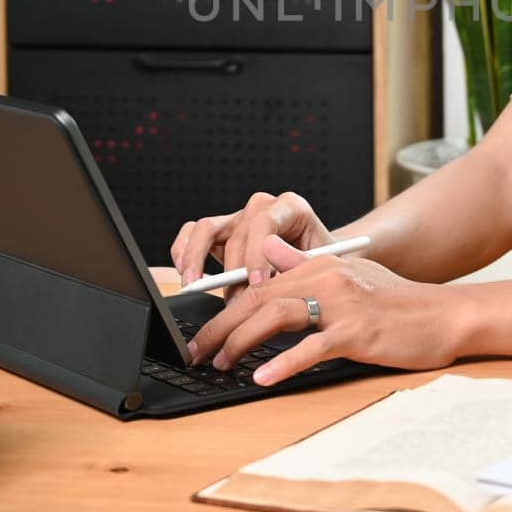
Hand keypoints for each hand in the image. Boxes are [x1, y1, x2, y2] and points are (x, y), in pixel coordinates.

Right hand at [169, 191, 335, 291]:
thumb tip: (267, 278)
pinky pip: (193, 233)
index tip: (256, 282)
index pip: (265, 220)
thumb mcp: (323, 265)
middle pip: (237, 232)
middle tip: (236, 303)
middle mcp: (261, 209)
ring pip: (206, 227)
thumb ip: (296, 266)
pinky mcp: (221, 234)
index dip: (257, 252)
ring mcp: (238, 220)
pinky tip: (187, 273)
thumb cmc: (327, 264)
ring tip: (195, 284)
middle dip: (233, 271)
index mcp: (291, 208)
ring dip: (197, 257)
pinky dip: (184, 251)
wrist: (324, 264)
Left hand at [187, 235, 464, 385]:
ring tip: (219, 363)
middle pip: (259, 298)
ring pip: (277, 316)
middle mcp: (327, 278)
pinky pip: (312, 347)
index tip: (204, 332)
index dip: (226, 308)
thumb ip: (307, 265)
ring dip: (241, 341)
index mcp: (322, 266)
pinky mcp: (357, 332)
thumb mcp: (351, 275)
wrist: (445, 315)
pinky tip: (261, 377)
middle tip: (198, 352)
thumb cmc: (399, 302)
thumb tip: (271, 252)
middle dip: (221, 326)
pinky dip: (283, 363)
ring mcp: (342, 304)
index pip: (261, 284)